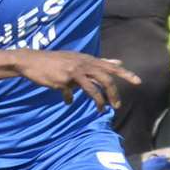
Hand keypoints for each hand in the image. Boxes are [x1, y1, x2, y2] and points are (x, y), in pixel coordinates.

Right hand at [10, 50, 139, 110]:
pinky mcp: (63, 80)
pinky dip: (71, 99)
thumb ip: (97, 63)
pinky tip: (68, 103)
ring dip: (100, 100)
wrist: (31, 61)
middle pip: (106, 77)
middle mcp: (83, 63)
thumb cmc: (55, 61)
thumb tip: (118, 62)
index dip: (125, 73)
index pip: (111, 66)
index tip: (138, 82)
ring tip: (101, 110)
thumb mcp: (77, 59)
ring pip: (93, 87)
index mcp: (87, 59)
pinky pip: (72, 93)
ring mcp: (73, 71)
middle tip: (117, 105)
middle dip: (114, 93)